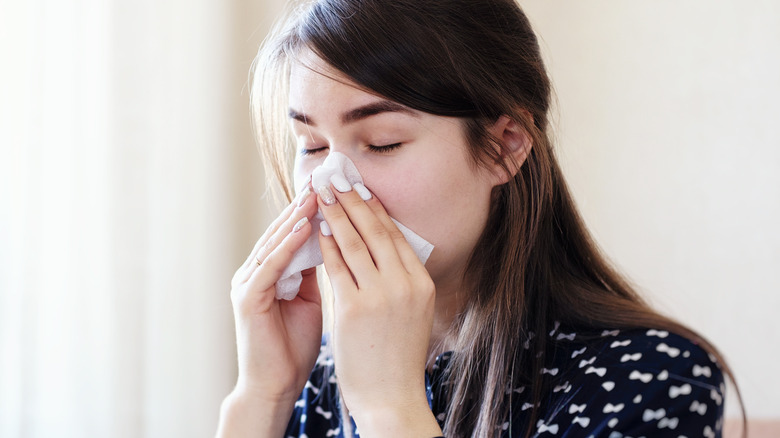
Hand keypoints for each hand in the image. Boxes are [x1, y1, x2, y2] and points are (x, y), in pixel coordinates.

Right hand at [228, 186, 320, 405]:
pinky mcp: (247, 298)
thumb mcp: (310, 300)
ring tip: (318, 194)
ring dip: (297, 217)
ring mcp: (247, 283)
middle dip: (305, 205)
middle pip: (283, 231)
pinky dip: (287, 246)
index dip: (315, 211)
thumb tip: (335, 242)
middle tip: (327, 180)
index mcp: (270, 272)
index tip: (338, 190)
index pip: (293, 233)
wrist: (276, 384)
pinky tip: (304, 227)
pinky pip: (270, 265)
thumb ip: (315, 272)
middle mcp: (255, 271)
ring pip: (275, 242)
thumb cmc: (294, 345)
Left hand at [316, 182, 441, 435]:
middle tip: (338, 177)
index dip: (375, 208)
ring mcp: (381, 295)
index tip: (360, 187)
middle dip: (354, 200)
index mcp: (421, 284)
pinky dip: (326, 244)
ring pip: (355, 243)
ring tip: (324, 193)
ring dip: (337, 214)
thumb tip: (384, 249)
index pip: (395, 236)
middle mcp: (405, 284)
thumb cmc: (397, 357)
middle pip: (376, 231)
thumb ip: (400, 281)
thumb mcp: (412, 313)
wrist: (391, 399)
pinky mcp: (354, 308)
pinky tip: (317, 228)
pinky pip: (337, 267)